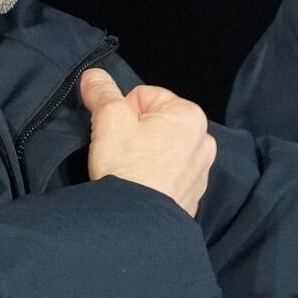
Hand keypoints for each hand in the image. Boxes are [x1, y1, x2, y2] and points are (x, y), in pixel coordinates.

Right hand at [80, 68, 215, 216]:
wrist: (137, 222)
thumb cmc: (128, 167)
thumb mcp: (109, 120)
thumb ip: (102, 93)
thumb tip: (93, 75)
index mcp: (190, 115)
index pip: (146, 96)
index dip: (123, 111)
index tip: (116, 130)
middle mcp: (204, 140)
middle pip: (157, 123)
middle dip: (136, 133)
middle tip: (120, 151)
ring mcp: (201, 170)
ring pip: (163, 149)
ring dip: (146, 155)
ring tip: (130, 171)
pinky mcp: (192, 194)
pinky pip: (169, 175)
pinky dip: (155, 177)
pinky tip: (141, 186)